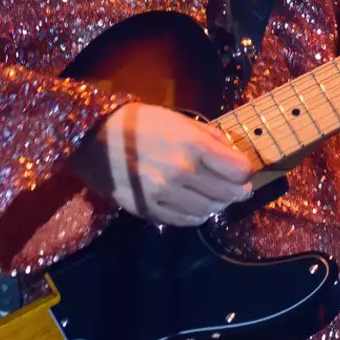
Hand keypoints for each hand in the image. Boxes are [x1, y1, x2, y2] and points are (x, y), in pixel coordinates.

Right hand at [69, 103, 252, 226]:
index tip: (243, 169)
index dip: (245, 170)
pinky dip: (197, 216)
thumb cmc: (138, 122)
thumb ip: (207, 136)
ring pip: (209, 210)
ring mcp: (165, 194)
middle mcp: (181, 172)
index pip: (238, 169)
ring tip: (215, 195)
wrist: (93, 139)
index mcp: (191, 145)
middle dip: (238, 190)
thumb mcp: (176, 118)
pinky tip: (196, 206)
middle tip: (237, 186)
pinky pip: (185, 221)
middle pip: (228, 193)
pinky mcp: (149, 210)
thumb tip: (232, 152)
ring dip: (218, 204)